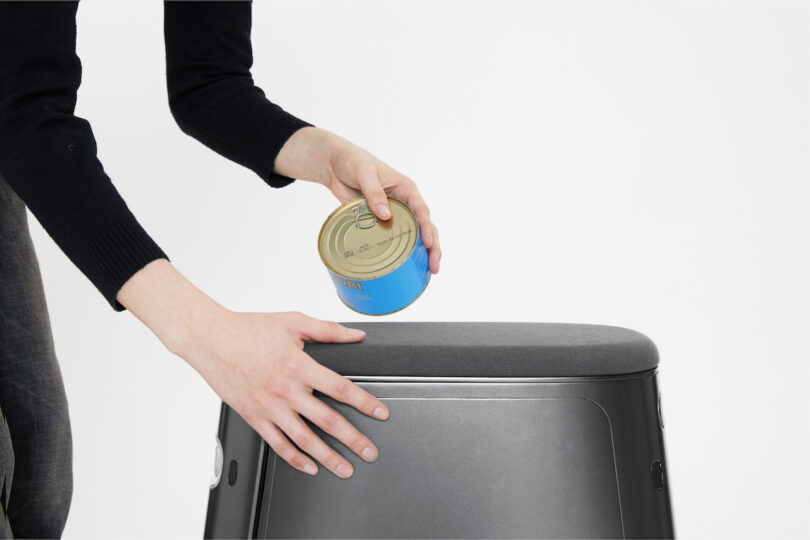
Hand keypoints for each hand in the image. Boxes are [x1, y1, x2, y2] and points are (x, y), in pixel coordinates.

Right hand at [117, 260, 389, 477]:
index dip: (364, 403)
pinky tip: (310, 467)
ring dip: (328, 457)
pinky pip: (278, 444)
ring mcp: (269, 407)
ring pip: (304, 440)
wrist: (210, 339)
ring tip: (346, 469)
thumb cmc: (249, 329)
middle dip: (353, 439)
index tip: (381, 414)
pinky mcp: (254, 418)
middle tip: (370, 452)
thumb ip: (328, 330)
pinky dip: (295, 459)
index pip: (340, 388)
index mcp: (298, 365)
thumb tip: (356, 335)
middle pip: (327, 420)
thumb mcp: (293, 321)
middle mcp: (285, 390)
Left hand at [275, 126, 441, 273]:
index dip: (427, 228)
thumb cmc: (353, 162)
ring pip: (413, 236)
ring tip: (427, 272)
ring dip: (420, 254)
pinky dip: (400, 253)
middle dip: (432, 247)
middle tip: (434, 267)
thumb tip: (386, 215)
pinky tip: (404, 268)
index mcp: (406, 189)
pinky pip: (392, 239)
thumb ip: (374, 192)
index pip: (421, 211)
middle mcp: (404, 204)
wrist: (334, 166)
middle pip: (424, 227)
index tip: (428, 244)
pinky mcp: (380, 224)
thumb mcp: (364, 172)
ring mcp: (394, 215)